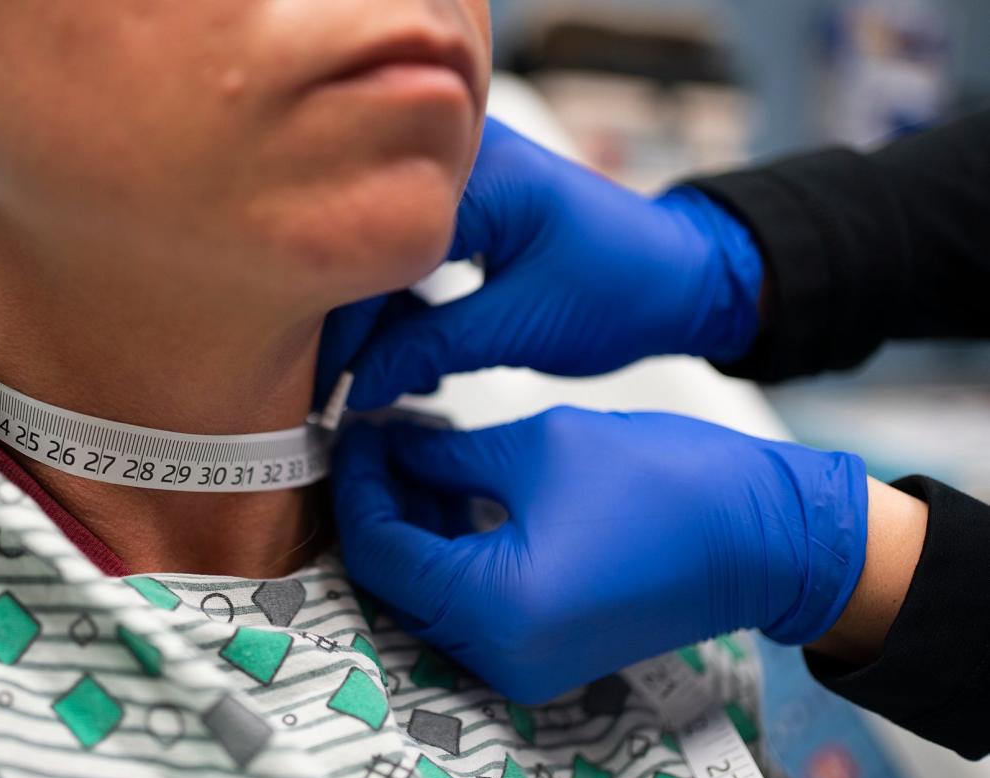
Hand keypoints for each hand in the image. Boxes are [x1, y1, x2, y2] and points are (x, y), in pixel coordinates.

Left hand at [332, 408, 867, 702]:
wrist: (762, 538)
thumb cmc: (666, 482)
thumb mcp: (537, 448)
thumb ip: (443, 453)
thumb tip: (387, 445)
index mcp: (496, 608)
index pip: (380, 553)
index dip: (359, 488)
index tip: (356, 435)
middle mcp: (502, 657)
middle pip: (399, 584)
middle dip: (381, 510)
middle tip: (382, 443)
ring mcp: (524, 666)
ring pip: (432, 598)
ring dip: (417, 532)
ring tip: (417, 458)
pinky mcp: (545, 656)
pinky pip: (471, 610)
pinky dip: (454, 557)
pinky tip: (454, 496)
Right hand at [347, 119, 765, 410]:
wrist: (681, 276)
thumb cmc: (627, 288)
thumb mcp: (519, 328)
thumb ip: (429, 349)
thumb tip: (357, 382)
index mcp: (482, 173)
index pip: (380, 244)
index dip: (347, 321)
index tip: (330, 380)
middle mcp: (467, 156)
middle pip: (375, 240)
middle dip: (359, 321)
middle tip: (349, 385)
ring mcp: (469, 176)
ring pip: (391, 251)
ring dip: (385, 318)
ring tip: (389, 379)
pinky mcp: (474, 203)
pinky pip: (417, 252)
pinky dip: (411, 304)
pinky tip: (414, 355)